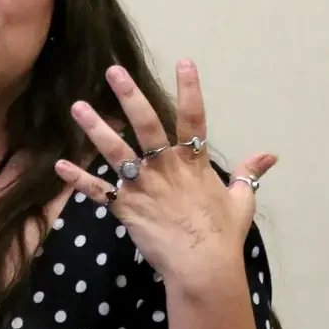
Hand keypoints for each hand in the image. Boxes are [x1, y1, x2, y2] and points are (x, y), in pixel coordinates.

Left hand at [54, 59, 276, 288]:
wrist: (201, 267)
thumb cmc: (222, 236)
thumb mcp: (241, 201)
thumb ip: (247, 174)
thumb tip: (269, 156)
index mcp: (193, 162)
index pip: (194, 118)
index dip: (190, 89)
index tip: (184, 61)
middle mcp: (166, 167)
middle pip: (147, 124)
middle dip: (129, 96)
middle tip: (113, 72)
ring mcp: (143, 186)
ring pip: (116, 151)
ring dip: (95, 128)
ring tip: (77, 107)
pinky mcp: (125, 207)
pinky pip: (97, 191)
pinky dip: (78, 179)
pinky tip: (59, 166)